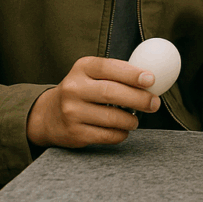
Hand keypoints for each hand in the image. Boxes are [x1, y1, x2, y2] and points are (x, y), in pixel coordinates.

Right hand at [25, 56, 158, 148]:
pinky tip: (123, 130)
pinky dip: (121, 133)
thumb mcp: (92, 74)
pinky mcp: (74, 133)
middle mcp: (73, 88)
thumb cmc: (82, 90)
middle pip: (112, 93)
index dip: (132, 74)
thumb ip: (117, 73)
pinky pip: (107, 135)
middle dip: (139, 99)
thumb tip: (151, 78)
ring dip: (131, 120)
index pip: (109, 68)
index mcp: (82, 68)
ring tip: (136, 119)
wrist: (47, 115)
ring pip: (112, 118)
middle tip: (155, 103)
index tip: (151, 80)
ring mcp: (71, 112)